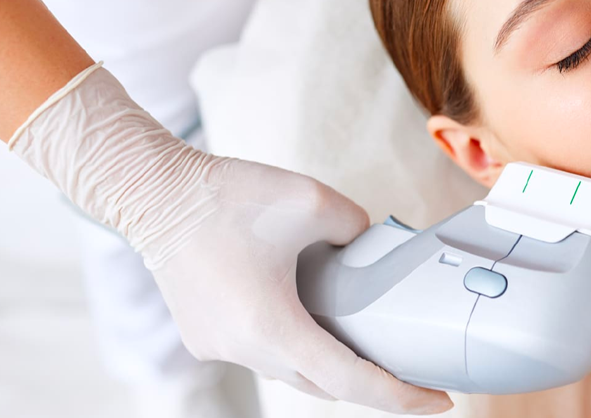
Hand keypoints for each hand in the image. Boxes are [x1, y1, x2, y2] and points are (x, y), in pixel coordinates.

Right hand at [11, 65, 452, 414]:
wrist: (151, 193)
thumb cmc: (223, 197)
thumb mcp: (313, 200)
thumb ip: (357, 229)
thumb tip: (366, 245)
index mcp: (271, 326)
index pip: (350, 381)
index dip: (400, 396)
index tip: (438, 401)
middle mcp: (243, 349)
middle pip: (324, 385)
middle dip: (373, 385)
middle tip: (415, 376)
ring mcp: (219, 347)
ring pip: (292, 371)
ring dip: (330, 363)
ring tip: (370, 345)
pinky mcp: (205, 336)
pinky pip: (263, 353)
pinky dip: (295, 344)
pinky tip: (314, 319)